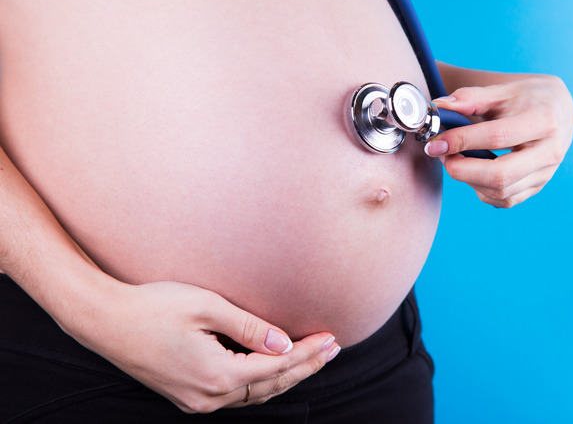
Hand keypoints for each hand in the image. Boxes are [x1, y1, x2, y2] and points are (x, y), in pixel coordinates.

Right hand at [71, 279, 339, 412]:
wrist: (104, 320)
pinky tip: (274, 369)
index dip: (308, 353)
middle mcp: (209, 396)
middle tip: (333, 348)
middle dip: (306, 366)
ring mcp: (196, 401)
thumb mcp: (207, 307)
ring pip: (255, 394)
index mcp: (218, 375)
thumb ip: (250, 327)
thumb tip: (284, 343)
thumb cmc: (154, 306)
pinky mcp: (187, 396)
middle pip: (271, 385)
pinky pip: (236, 396)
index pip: (277, 366)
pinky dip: (262, 383)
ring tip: (313, 358)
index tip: (332, 338)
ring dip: (286, 376)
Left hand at [426, 73, 572, 207]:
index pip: (497, 137)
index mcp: (544, 121)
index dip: (462, 141)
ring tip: (454, 159)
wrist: (559, 110)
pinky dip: (481, 189)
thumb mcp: (503, 90)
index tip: (437, 142)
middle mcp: (550, 152)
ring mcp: (546, 174)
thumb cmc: (529, 97)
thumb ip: (471, 98)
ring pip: (500, 191)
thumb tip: (439, 107)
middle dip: (462, 170)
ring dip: (468, 179)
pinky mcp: (537, 187)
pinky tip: (472, 171)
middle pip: (500, 175)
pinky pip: (505, 200)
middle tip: (441, 156)